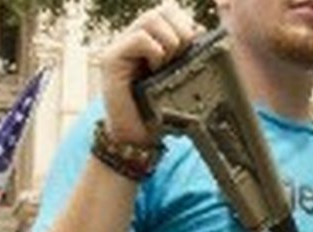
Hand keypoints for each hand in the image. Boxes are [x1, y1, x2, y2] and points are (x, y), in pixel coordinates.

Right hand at [100, 0, 202, 144]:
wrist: (136, 137)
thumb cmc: (159, 111)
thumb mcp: (181, 78)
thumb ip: (189, 55)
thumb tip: (201, 32)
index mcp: (153, 40)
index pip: (171, 10)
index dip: (187, 24)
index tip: (193, 48)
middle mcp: (135, 38)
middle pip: (164, 9)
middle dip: (182, 32)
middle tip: (181, 57)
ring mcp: (121, 46)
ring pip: (151, 19)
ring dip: (169, 42)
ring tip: (166, 65)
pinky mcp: (111, 58)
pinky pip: (140, 38)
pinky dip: (154, 52)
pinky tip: (154, 70)